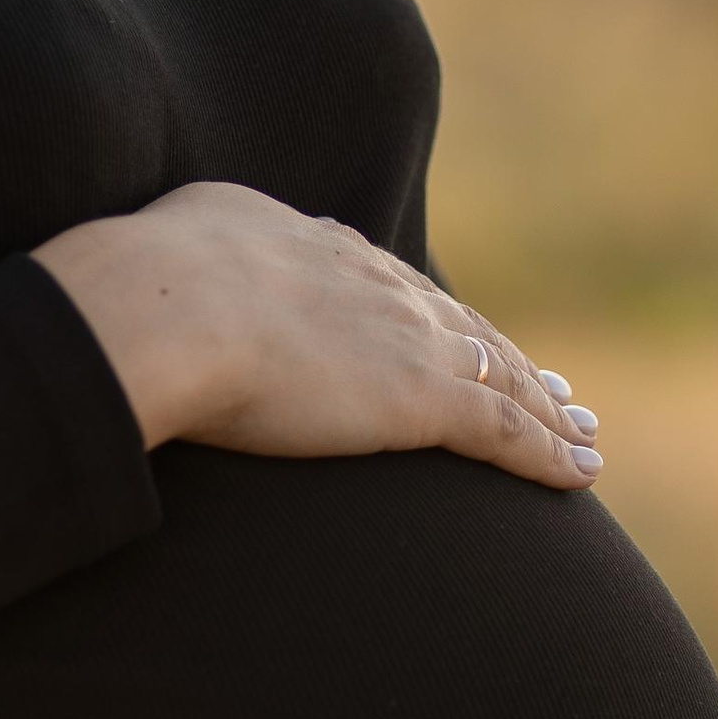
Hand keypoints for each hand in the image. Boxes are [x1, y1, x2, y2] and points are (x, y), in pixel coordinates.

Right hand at [31, 181, 602, 487]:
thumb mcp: (165, 246)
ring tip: (580, 433)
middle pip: (461, 325)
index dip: (428, 315)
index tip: (455, 334)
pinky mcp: (422, 398)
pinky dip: (549, 453)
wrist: (160, 305)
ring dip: (547, 409)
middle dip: (508, 359)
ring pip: (501, 378)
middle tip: (552, 388)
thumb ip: (189, 260)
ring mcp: (404, 338)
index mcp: (310, 245)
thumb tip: (167, 274)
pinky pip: (505, 430)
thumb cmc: (136, 286)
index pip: (388, 286)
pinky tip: (581, 474)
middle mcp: (373, 282)